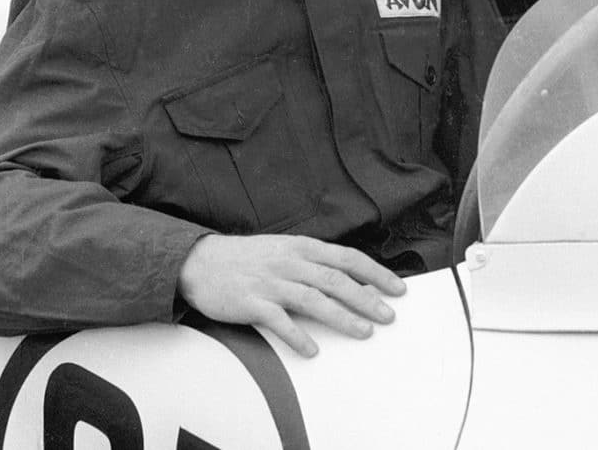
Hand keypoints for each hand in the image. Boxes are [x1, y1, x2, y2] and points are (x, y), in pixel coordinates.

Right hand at [177, 233, 406, 356]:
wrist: (201, 261)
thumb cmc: (248, 258)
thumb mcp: (284, 250)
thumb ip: (313, 263)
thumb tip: (350, 281)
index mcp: (301, 247)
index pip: (347, 258)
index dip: (375, 273)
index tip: (397, 288)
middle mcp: (290, 262)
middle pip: (335, 280)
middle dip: (366, 298)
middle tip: (388, 316)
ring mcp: (271, 282)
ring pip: (313, 299)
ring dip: (341, 317)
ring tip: (363, 332)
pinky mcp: (252, 302)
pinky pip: (278, 321)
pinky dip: (297, 336)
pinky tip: (311, 349)